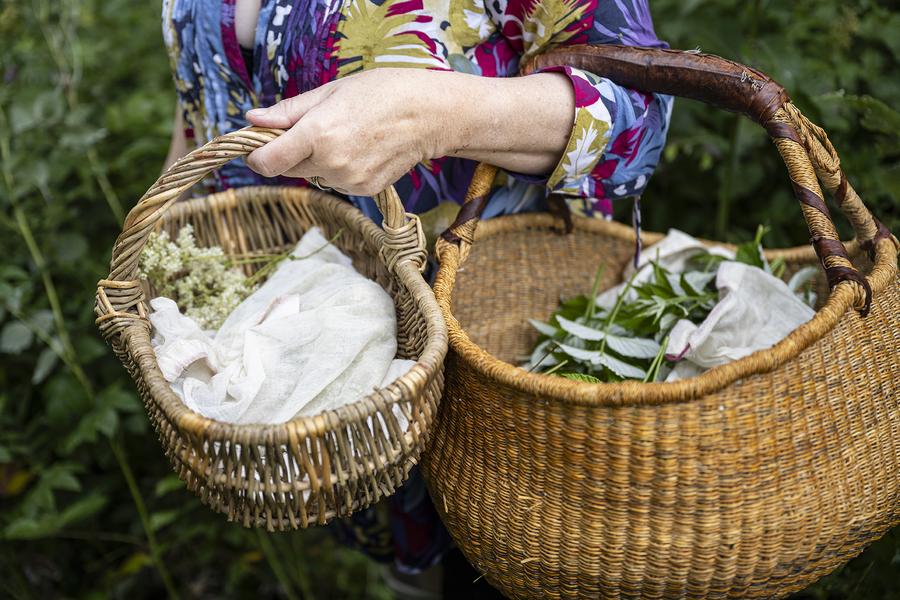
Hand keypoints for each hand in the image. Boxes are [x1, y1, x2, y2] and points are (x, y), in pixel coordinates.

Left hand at [245, 69, 443, 195]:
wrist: (428, 115)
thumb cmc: (381, 93)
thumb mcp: (330, 92)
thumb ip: (288, 111)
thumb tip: (251, 120)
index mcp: (317, 134)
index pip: (266, 162)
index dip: (256, 155)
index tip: (258, 145)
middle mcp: (330, 163)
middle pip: (288, 169)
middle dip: (291, 152)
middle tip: (314, 128)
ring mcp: (348, 181)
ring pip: (314, 176)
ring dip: (318, 161)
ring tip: (347, 135)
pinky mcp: (364, 191)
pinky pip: (336, 183)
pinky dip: (339, 169)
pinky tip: (361, 149)